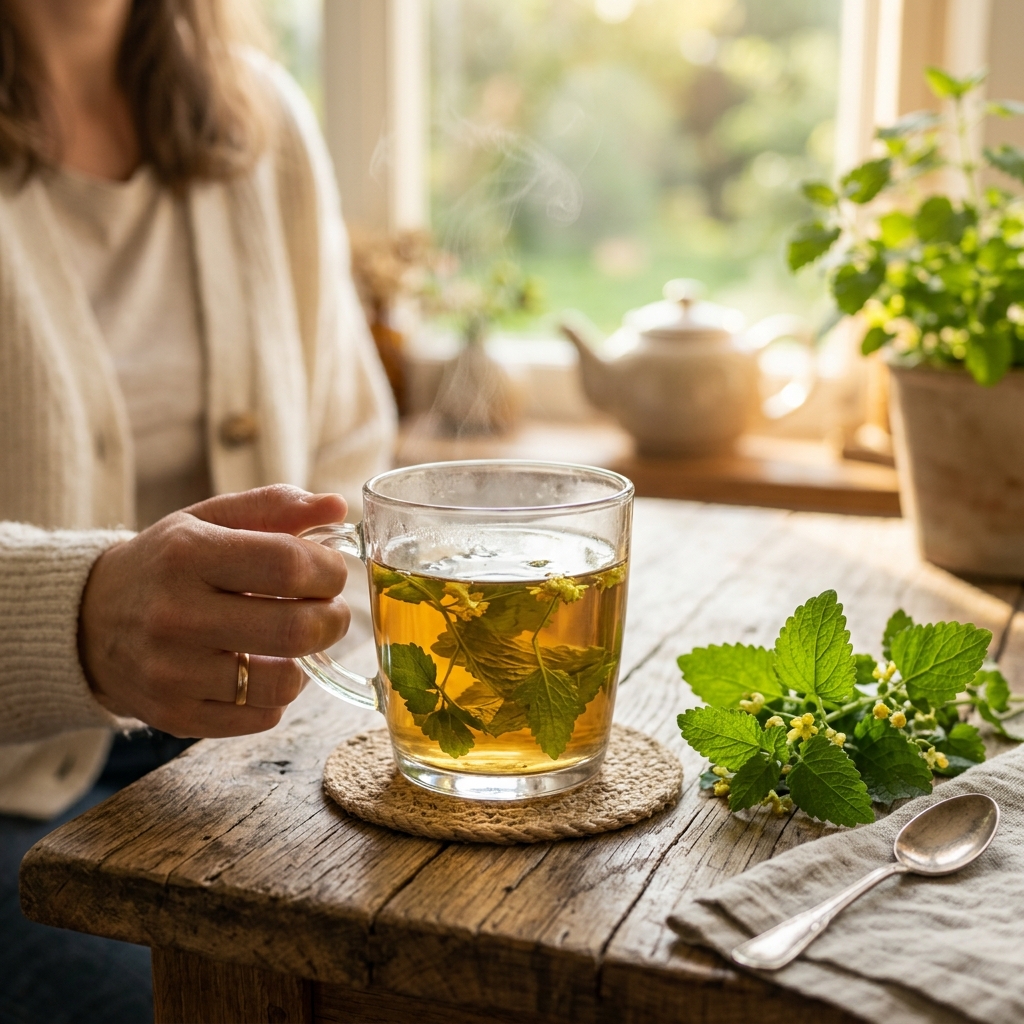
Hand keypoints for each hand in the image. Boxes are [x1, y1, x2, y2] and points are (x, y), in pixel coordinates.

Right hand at [79, 485, 350, 737]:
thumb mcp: (210, 519)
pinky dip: (276, 694)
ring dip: (306, 661)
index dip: (329, 570)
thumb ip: (276, 507)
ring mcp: (171, 672)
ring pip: (284, 683)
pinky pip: (262, 717)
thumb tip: (337, 507)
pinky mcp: (175, 715)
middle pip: (295, 629)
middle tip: (329, 610)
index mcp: (187, 554)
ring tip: (293, 640)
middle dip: (333, 619)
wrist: (89, 619)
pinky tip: (260, 668)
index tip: (332, 571)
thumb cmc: (169, 562)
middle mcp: (174, 615)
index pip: (288, 565)